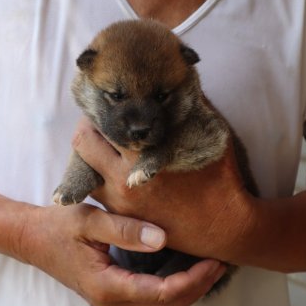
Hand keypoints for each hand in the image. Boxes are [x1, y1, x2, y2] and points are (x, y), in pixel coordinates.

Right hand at [20, 203, 225, 305]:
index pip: (162, 292)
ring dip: (189, 287)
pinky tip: (184, 266)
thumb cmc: (58, 227)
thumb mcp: (90, 222)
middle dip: (198, 286)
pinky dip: (173, 285)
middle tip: (221, 263)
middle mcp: (112, 299)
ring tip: (210, 265)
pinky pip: (151, 295)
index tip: (215, 260)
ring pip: (161, 304)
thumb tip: (162, 239)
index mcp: (108, 285)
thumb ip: (125, 230)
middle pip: (166, 305)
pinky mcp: (114, 290)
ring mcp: (112, 298)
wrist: (33, 238)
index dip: (193, 279)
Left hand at [73, 116, 256, 262]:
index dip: (101, 108)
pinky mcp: (121, 217)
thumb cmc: (219, 179)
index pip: (100, 124)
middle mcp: (121, 181)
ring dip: (90, 153)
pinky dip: (99, 175)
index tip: (108, 102)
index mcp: (139, 158)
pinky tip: (115, 168)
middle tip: (102, 121)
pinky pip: (96, 190)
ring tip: (107, 145)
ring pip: (83, 169)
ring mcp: (118, 202)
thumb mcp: (208, 135)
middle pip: (82, 143)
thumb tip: (181, 79)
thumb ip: (190, 105)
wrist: (222, 226)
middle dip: (89, 127)